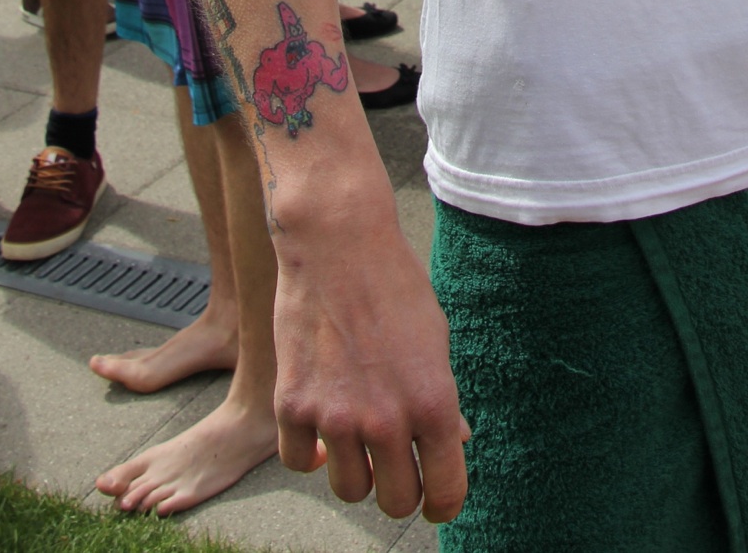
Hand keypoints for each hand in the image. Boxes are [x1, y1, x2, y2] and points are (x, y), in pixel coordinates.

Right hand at [273, 222, 469, 521]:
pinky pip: (300, 461)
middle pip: (394, 502)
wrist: (339, 243)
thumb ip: (441, 400)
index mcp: (433, 403)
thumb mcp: (436, 339)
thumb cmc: (395, 285)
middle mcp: (386, 419)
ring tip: (360, 441)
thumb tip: (454, 443)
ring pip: (349, 489)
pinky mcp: (292, 405)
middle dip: (400, 490)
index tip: (435, 500)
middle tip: (398, 468)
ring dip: (357, 472)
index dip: (443, 503)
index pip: (444, 493)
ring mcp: (335, 417)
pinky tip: (320, 433)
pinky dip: (310, 453)